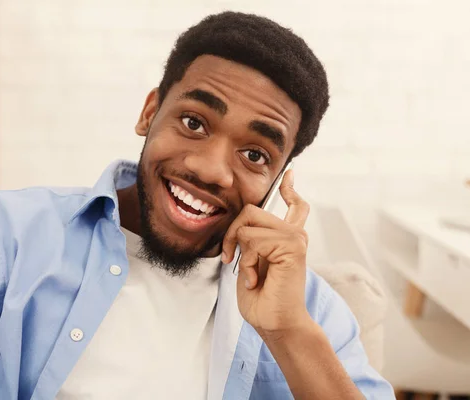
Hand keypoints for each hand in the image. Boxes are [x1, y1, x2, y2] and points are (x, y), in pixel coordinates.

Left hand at [222, 170, 311, 337]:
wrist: (273, 323)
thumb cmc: (261, 298)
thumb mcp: (251, 261)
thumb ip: (252, 239)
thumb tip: (242, 224)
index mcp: (287, 237)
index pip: (295, 205)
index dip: (289, 188)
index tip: (289, 174)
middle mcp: (294, 235)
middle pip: (252, 210)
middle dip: (232, 233)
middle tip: (231, 257)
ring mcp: (295, 239)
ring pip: (249, 225)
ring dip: (240, 253)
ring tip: (251, 274)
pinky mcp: (292, 247)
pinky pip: (253, 240)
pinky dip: (246, 262)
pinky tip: (256, 279)